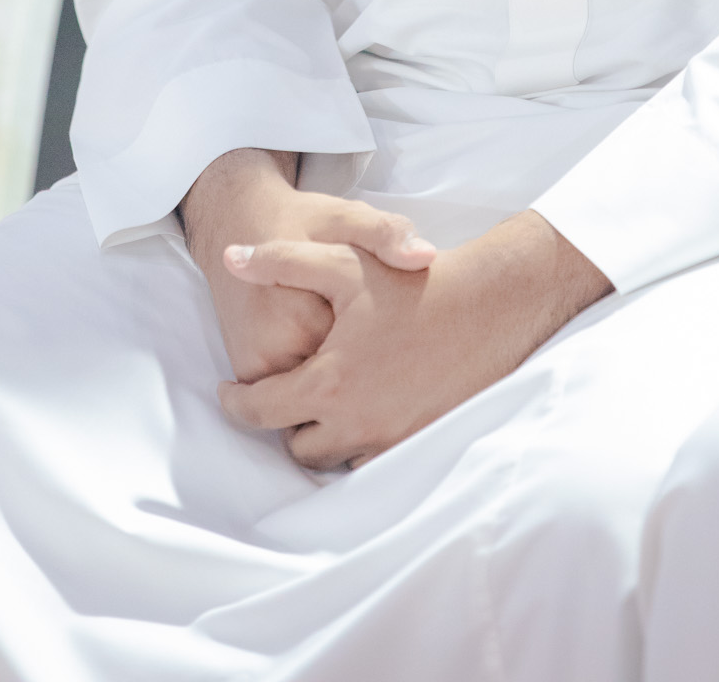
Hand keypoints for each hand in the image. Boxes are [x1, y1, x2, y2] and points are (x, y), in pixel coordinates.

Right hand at [179, 149, 436, 383]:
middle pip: (344, 381)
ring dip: (338, 370)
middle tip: (372, 320)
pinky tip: (322, 333)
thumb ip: (385, 233)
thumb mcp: (347, 216)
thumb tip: (424, 257)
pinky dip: (313, 369)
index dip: (388, 340)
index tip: (392, 315)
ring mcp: (257, 366)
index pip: (369, 357)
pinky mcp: (249, 370)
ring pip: (319, 392)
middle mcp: (276, 352)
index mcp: (305, 319)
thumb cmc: (299, 220)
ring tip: (346, 323)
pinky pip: (296, 387)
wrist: (238, 220)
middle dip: (363, 358)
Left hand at [217, 210, 611, 469]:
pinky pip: (375, 461)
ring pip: (337, 457)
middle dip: (285, 421)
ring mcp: (391, 441)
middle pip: (298, 446)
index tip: (230, 392)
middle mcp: (357, 425)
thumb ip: (280, 261)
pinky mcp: (420, 444)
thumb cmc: (413, 283)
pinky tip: (363, 406)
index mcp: (330, 384)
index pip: (262, 413)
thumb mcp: (342, 261)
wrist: (488, 305)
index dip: (237, 403)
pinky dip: (360, 442)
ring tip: (324, 398)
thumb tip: (232, 256)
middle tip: (286, 390)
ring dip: (324, 435)